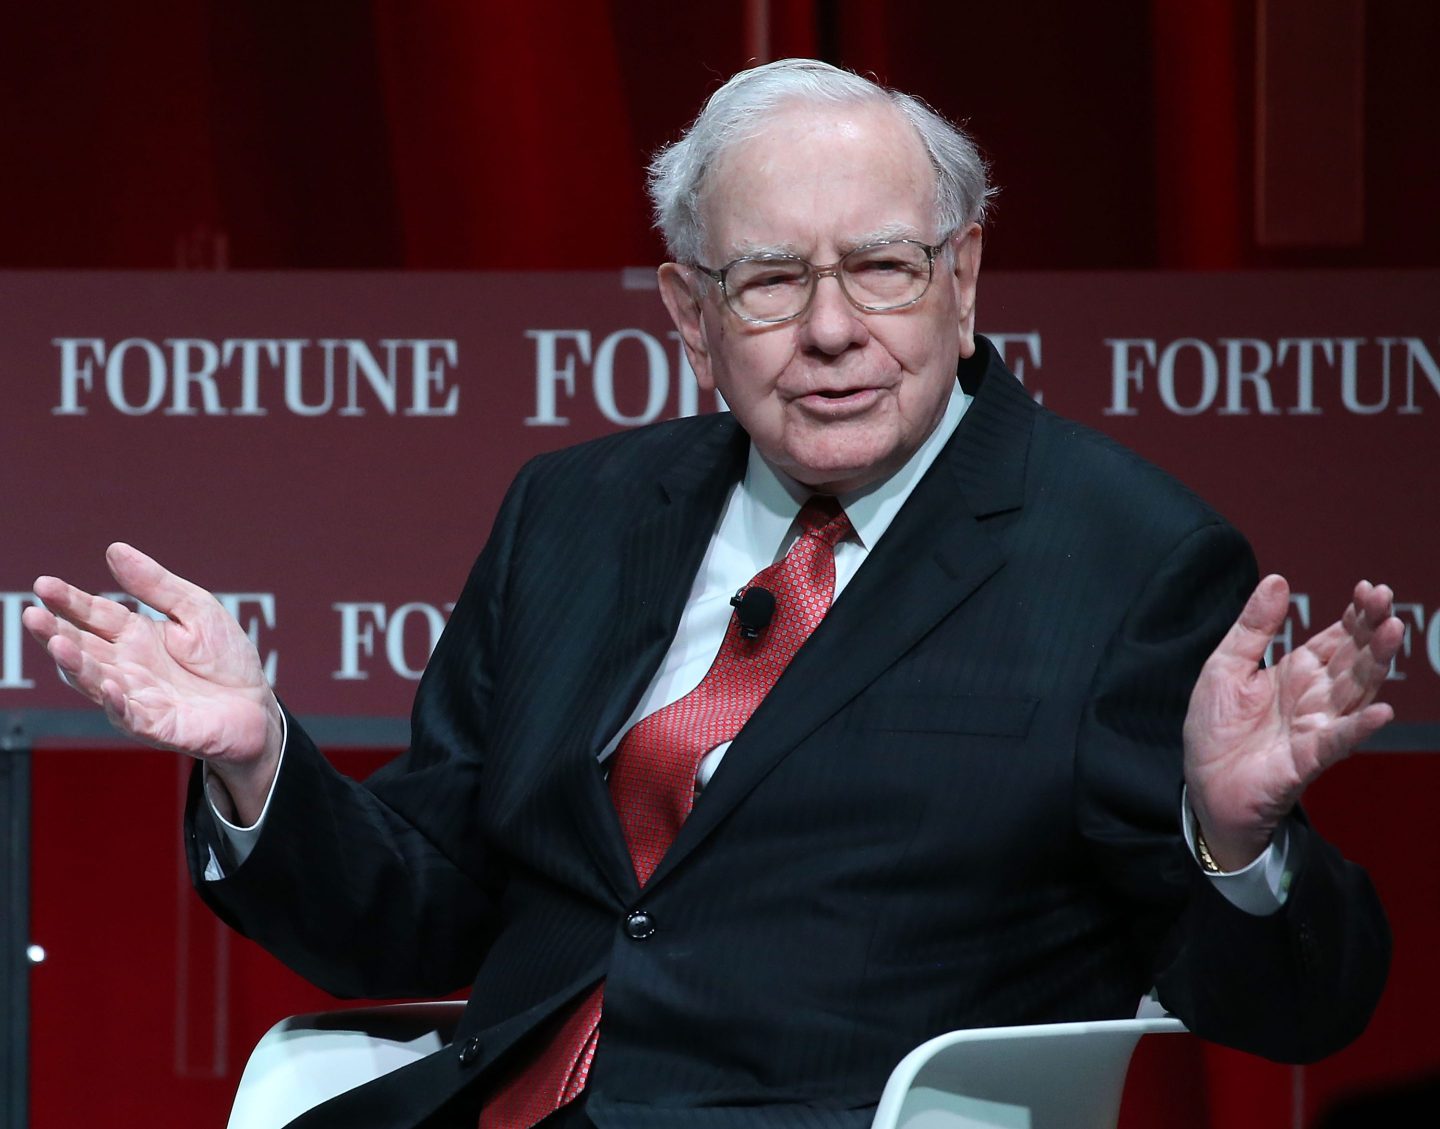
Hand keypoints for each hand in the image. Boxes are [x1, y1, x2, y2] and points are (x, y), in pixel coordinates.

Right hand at [23, 543, 282, 823]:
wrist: (258, 706)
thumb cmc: (226, 660)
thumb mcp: (196, 610)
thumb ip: (156, 585)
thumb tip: (115, 550)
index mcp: (135, 635)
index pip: (95, 615)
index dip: (69, 601)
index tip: (44, 584)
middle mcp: (128, 666)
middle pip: (84, 647)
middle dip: (56, 631)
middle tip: (33, 614)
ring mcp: (137, 696)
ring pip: (95, 681)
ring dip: (76, 665)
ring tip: (59, 644)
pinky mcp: (156, 724)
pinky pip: (129, 715)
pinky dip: (116, 702)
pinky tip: (108, 684)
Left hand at [1183, 574, 1402, 869]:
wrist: (1203, 785)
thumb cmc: (1216, 729)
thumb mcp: (1225, 666)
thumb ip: (1253, 627)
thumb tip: (1277, 579)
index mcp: (1297, 673)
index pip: (1336, 639)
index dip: (1354, 615)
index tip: (1367, 588)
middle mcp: (1315, 697)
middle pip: (1353, 659)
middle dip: (1372, 629)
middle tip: (1385, 599)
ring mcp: (1316, 727)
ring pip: (1355, 692)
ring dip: (1375, 663)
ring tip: (1393, 632)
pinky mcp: (1308, 758)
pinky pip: (1338, 741)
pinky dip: (1359, 727)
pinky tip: (1381, 711)